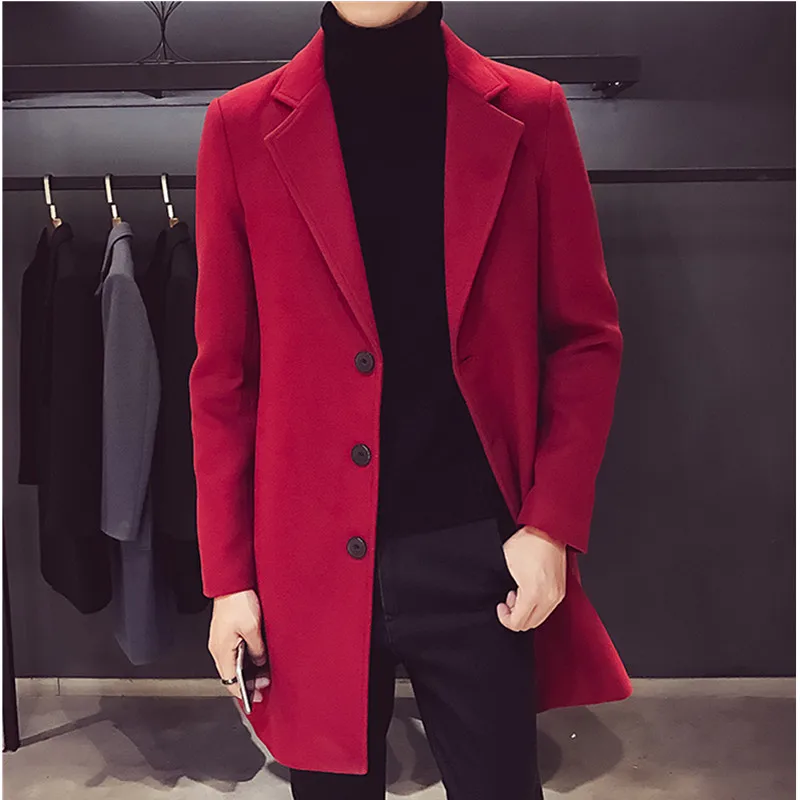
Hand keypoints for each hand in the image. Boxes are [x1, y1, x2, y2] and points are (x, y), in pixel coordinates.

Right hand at [209, 589, 270, 703]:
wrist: (231, 583)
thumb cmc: (238, 601)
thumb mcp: (253, 628)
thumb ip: (257, 649)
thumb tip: (259, 661)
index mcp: (221, 651)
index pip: (230, 681)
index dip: (243, 693)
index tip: (255, 698)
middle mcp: (217, 648)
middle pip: (231, 674)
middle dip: (247, 683)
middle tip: (264, 687)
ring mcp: (220, 640)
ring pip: (233, 664)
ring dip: (247, 671)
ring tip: (263, 675)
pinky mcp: (225, 633)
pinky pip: (234, 653)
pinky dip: (245, 660)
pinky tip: (256, 659)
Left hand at [497, 525, 566, 630]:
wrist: (548, 530)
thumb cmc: (527, 543)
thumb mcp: (505, 564)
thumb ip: (501, 586)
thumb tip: (501, 600)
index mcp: (533, 593)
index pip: (518, 623)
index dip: (505, 618)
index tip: (501, 607)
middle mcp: (548, 597)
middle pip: (529, 624)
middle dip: (515, 616)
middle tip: (509, 600)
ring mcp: (557, 595)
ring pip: (539, 618)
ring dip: (526, 611)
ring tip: (518, 593)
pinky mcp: (561, 590)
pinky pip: (547, 609)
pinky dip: (536, 605)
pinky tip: (528, 590)